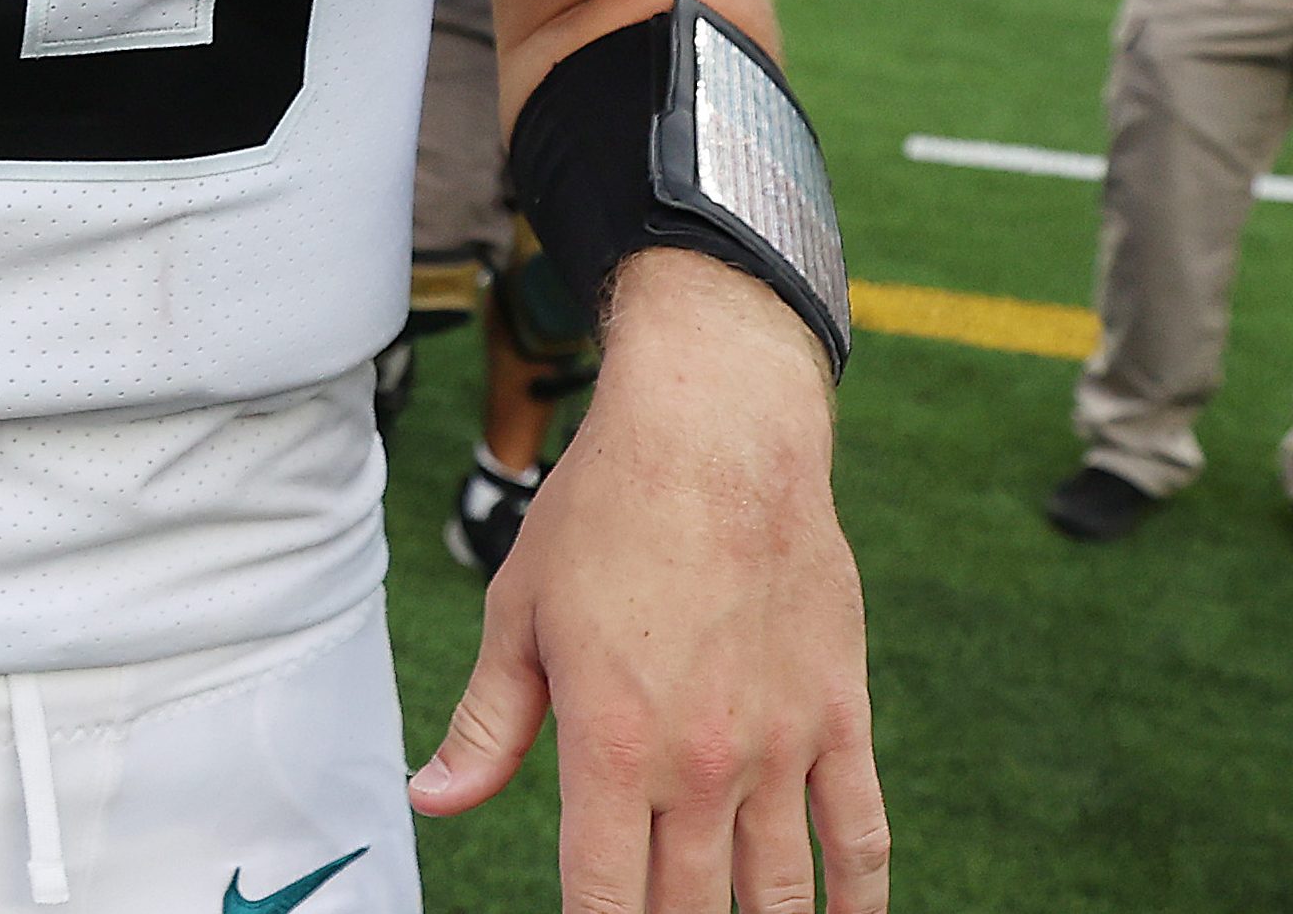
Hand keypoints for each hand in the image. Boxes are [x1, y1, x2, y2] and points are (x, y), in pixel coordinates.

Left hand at [415, 250, 886, 912]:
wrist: (716, 427)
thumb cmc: (605, 510)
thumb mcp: (520, 611)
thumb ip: (489, 723)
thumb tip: (433, 800)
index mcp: (609, 744)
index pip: (601, 901)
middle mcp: (699, 761)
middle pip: (687, 911)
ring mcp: (778, 744)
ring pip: (776, 895)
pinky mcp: (838, 713)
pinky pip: (859, 833)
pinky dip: (858, 899)